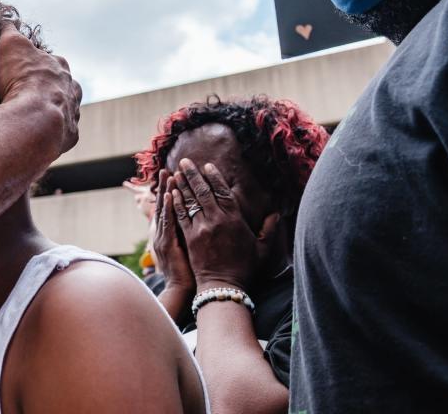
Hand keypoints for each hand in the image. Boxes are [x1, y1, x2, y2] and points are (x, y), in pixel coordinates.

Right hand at [0, 25, 81, 152]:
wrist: (34, 120)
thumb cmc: (24, 80)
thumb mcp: (11, 45)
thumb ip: (9, 32)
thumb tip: (6, 23)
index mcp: (60, 66)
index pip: (50, 61)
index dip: (35, 65)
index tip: (22, 70)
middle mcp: (72, 88)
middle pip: (61, 86)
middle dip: (47, 89)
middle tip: (25, 96)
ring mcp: (73, 113)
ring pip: (64, 109)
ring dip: (51, 111)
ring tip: (30, 117)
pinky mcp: (69, 135)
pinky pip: (61, 133)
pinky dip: (50, 133)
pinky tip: (35, 135)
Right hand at [153, 169, 194, 292]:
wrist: (183, 292)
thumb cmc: (190, 272)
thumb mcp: (188, 249)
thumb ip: (192, 233)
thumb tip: (202, 219)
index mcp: (170, 232)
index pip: (171, 206)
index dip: (173, 190)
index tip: (177, 174)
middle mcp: (164, 232)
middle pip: (166, 203)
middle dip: (168, 185)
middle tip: (168, 168)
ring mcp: (165, 237)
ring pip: (165, 209)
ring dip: (166, 190)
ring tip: (168, 174)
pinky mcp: (168, 245)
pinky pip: (168, 223)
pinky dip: (168, 208)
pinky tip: (169, 195)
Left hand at [171, 158, 278, 291]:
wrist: (223, 286)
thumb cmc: (244, 268)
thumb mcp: (262, 249)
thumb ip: (269, 229)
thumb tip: (276, 214)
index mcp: (234, 220)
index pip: (223, 192)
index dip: (214, 177)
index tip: (207, 166)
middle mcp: (217, 220)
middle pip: (203, 191)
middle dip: (193, 175)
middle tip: (185, 161)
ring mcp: (201, 228)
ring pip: (190, 201)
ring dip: (182, 185)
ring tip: (176, 172)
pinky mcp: (190, 237)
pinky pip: (181, 215)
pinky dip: (175, 203)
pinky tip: (171, 193)